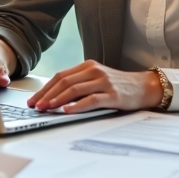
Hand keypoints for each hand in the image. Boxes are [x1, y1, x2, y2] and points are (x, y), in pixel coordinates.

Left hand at [27, 60, 160, 112]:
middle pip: (64, 82)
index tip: (33, 99)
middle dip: (47, 95)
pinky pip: (91, 100)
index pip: (60, 76)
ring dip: (57, 100)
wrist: (145, 87)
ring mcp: (104, 82)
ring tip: (47, 108)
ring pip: (75, 90)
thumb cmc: (118, 86)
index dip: (45, 88)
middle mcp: (94, 71)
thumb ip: (79, 84)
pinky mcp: (113, 95)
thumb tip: (53, 98)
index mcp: (87, 66)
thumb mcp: (96, 80)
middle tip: (36, 106)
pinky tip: (67, 111)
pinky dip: (77, 106)